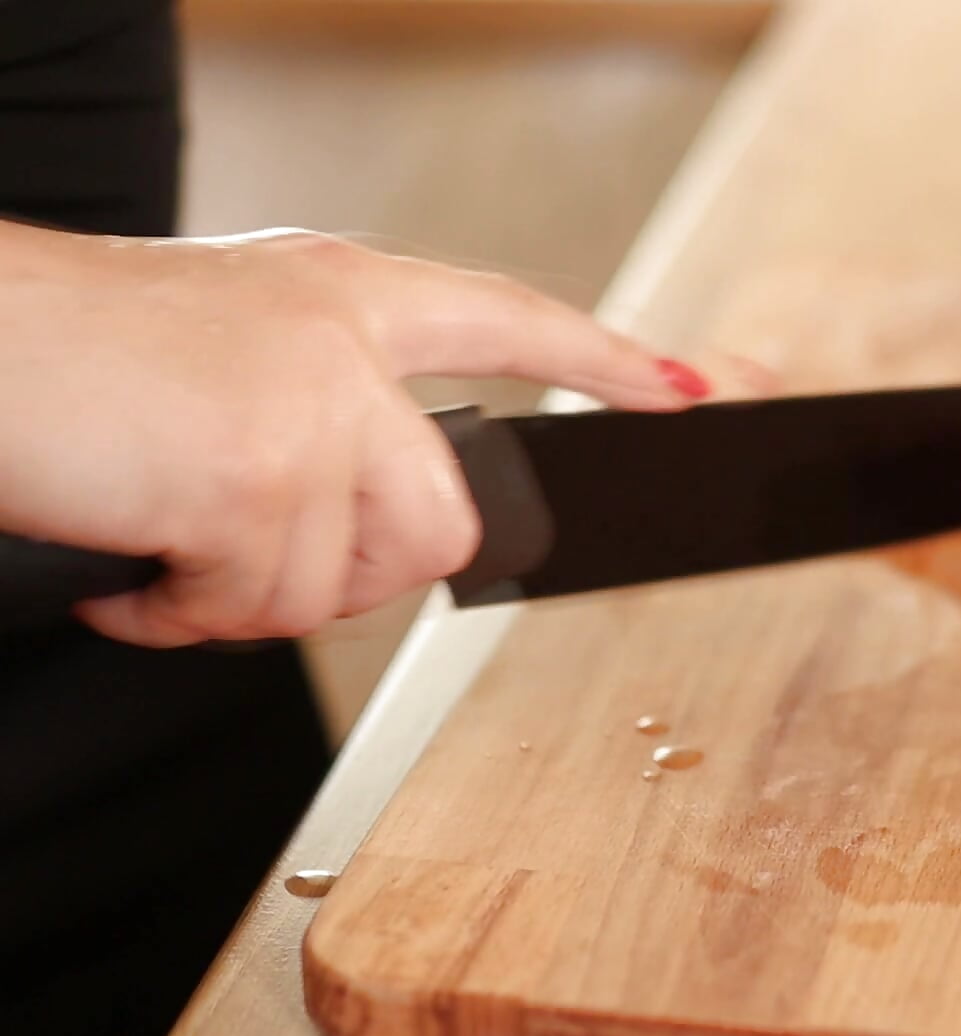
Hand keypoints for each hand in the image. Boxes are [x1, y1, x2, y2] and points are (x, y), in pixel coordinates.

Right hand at [0, 224, 707, 646]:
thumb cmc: (66, 355)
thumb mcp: (224, 348)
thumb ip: (322, 410)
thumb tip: (376, 520)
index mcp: (344, 292)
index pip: (510, 320)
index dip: (607, 361)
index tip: (694, 386)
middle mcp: (346, 336)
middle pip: (443, 522)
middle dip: (356, 576)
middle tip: (252, 559)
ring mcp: (310, 401)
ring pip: (351, 580)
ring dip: (251, 597)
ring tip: (168, 548)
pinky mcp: (261, 472)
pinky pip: (261, 608)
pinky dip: (184, 617)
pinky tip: (132, 570)